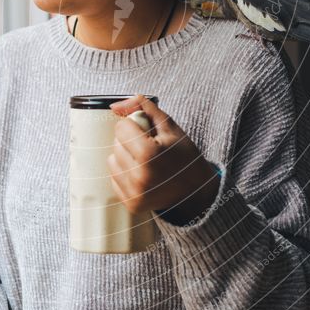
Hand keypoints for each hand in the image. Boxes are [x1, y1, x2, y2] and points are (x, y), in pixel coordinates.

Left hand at [107, 95, 220, 224]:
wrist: (196, 190)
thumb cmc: (184, 155)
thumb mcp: (169, 126)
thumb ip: (143, 108)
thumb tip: (114, 106)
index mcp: (149, 154)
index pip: (121, 127)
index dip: (134, 126)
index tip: (148, 133)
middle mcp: (139, 176)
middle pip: (115, 144)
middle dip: (129, 141)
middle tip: (149, 147)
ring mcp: (134, 193)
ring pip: (112, 161)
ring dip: (125, 157)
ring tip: (145, 161)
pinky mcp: (131, 204)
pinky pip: (114, 179)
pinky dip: (125, 174)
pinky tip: (143, 174)